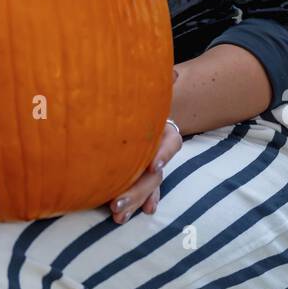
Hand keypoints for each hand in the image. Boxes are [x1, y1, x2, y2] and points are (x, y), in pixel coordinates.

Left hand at [109, 68, 182, 224]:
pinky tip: (128, 216)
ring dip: (134, 201)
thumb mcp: (142, 88)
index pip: (171, 141)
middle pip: (155, 172)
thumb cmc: (136, 95)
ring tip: (116, 215)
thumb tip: (171, 72)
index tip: (153, 165)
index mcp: (163, 127)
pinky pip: (143, 190)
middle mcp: (159, 147)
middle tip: (116, 204)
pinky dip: (139, 201)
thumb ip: (157, 82)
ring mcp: (151, 162)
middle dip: (138, 189)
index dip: (163, 154)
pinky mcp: (140, 172)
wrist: (133, 105)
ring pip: (148, 185)